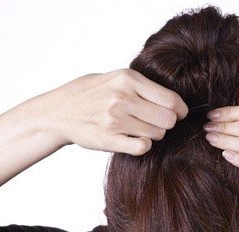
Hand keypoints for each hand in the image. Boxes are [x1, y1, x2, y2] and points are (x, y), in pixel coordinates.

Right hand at [44, 68, 187, 154]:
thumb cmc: (89, 94)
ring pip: (157, 134)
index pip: (171, 99)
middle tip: (157, 123)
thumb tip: (173, 101)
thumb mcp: (114, 78)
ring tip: (140, 129)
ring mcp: (115, 119)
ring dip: (153, 135)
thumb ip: (141, 86)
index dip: (180, 110)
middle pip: (168, 119)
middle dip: (167, 124)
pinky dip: (143, 145)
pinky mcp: (109, 139)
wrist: (58, 112)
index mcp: (127, 79)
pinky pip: (142, 147)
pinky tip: (135, 140)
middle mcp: (122, 97)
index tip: (179, 114)